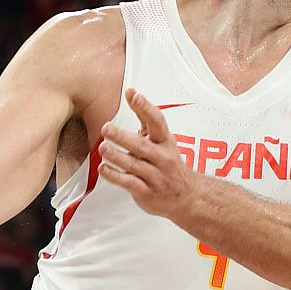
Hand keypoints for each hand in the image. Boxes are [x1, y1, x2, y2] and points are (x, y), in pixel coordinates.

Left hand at [96, 89, 200, 220]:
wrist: (187, 196)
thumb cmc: (169, 164)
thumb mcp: (162, 141)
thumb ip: (145, 120)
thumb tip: (131, 93)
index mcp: (165, 141)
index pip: (156, 121)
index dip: (145, 107)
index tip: (133, 94)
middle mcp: (162, 157)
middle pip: (142, 145)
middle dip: (123, 137)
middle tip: (106, 128)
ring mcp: (156, 176)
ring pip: (134, 165)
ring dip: (117, 156)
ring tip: (103, 148)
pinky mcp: (147, 192)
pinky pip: (130, 183)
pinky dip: (115, 176)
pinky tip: (103, 169)